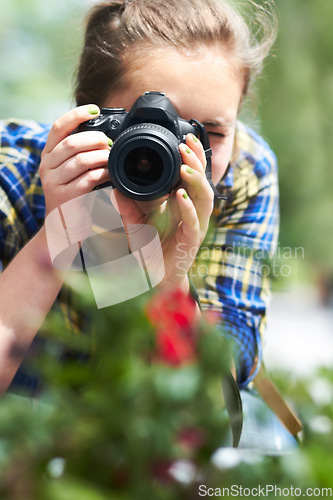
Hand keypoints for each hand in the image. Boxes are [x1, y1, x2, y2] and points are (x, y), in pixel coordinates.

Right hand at [40, 105, 111, 243]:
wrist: (63, 227)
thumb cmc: (73, 195)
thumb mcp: (71, 170)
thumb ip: (79, 152)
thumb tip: (103, 135)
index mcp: (48, 155)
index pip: (58, 127)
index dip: (76, 115)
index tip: (94, 109)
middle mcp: (47, 166)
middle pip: (72, 142)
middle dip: (95, 139)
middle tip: (109, 144)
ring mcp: (54, 183)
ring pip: (81, 160)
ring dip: (101, 156)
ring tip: (111, 159)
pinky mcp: (65, 198)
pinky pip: (87, 179)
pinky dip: (103, 174)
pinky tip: (110, 174)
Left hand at [112, 133, 213, 291]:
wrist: (155, 276)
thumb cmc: (150, 248)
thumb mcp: (135, 221)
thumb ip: (127, 204)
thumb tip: (114, 186)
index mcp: (183, 203)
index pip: (193, 174)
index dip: (193, 155)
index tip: (185, 137)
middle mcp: (193, 211)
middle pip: (203, 180)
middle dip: (197, 160)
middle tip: (187, 143)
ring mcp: (195, 225)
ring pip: (205, 198)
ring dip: (196, 180)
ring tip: (185, 166)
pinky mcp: (191, 240)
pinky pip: (193, 222)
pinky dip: (188, 208)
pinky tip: (179, 195)